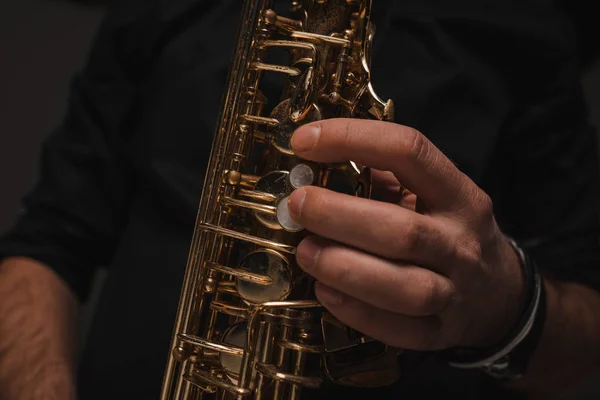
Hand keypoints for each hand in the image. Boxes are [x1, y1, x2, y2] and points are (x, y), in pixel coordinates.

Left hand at [287, 119, 526, 350]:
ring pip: (404, 287)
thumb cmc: (448, 232)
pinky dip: (357, 312)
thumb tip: (314, 164)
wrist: (498, 294)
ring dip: (345, 268)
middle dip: (340, 215)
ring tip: (306, 252)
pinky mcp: (440, 334)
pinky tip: (325, 292)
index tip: (304, 142)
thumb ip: (383, 178)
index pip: (410, 152)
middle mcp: (461, 242)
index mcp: (459, 195)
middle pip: (403, 230)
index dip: (353, 139)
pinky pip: (399, 330)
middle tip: (297, 205)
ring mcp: (455, 292)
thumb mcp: (432, 195)